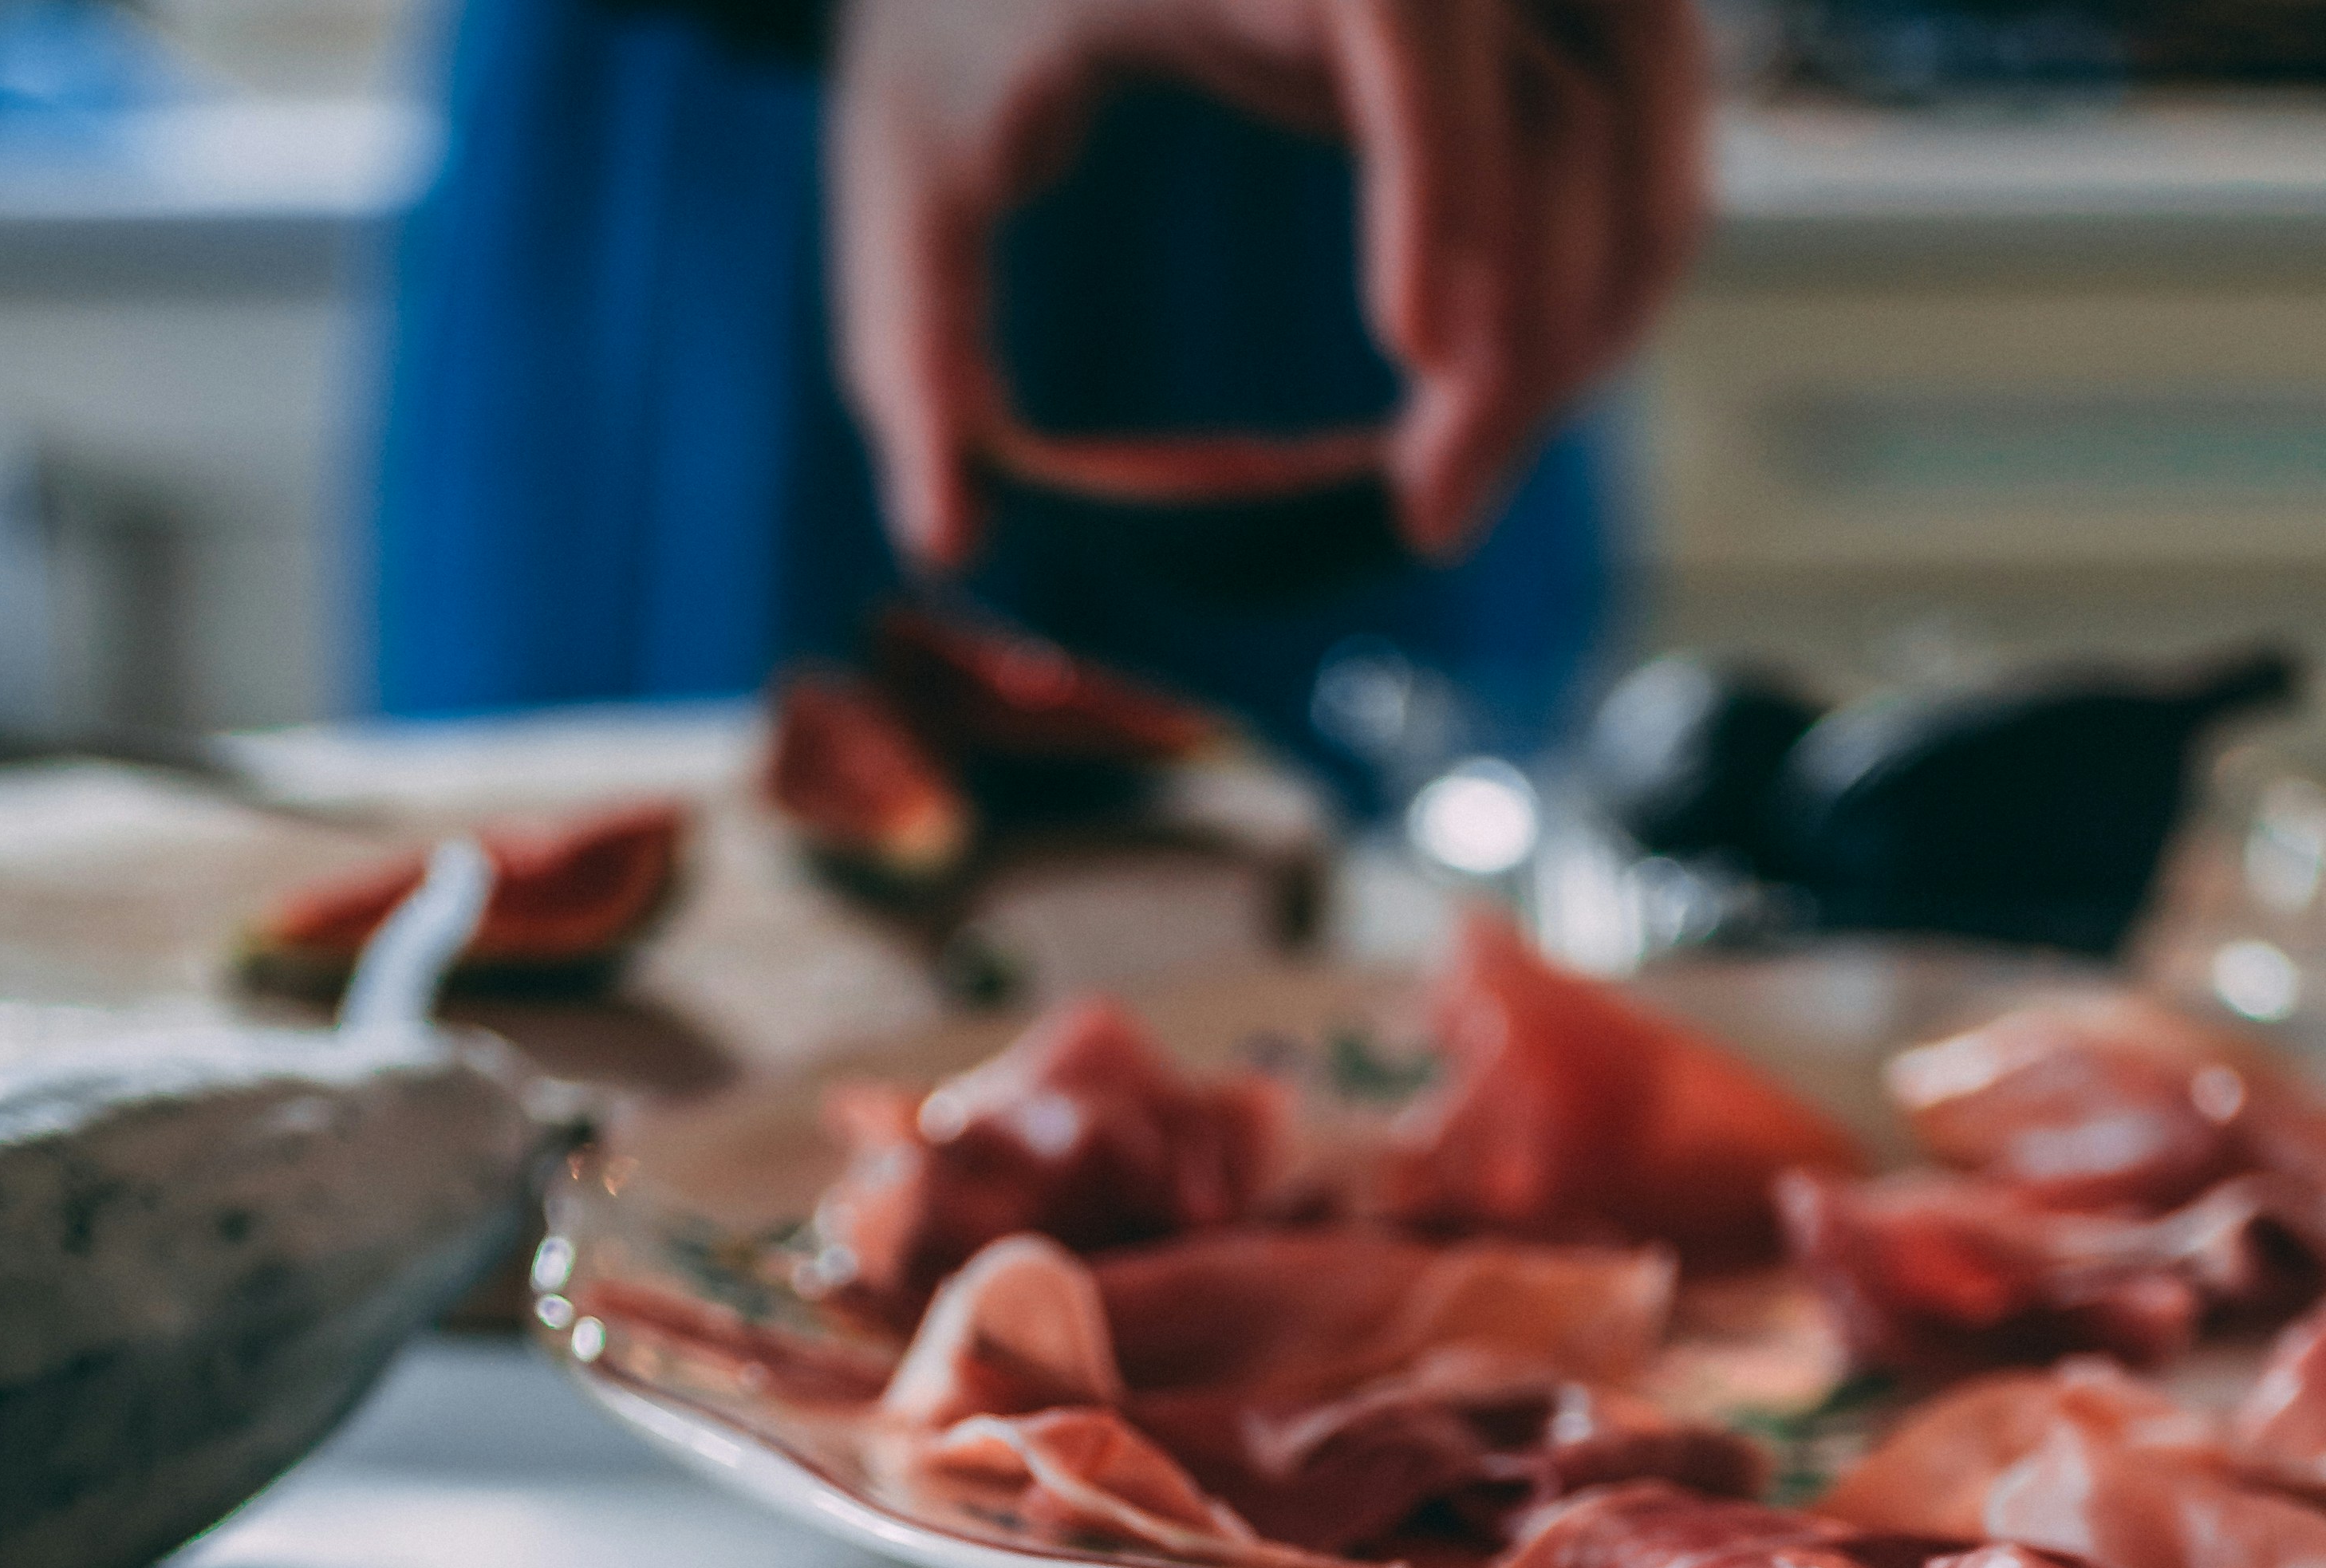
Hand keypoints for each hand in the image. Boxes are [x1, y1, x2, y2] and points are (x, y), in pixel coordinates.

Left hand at [828, 0, 1706, 571]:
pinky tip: (1524, 393)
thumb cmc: (958, 5)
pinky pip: (1640, 111)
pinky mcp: (1522, 0)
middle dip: (1531, 323)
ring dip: (1590, 310)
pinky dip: (1613, 258)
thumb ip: (916, 340)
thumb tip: (942, 533)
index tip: (1422, 354)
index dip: (1438, 171)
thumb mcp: (907, 156)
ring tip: (1464, 475)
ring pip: (1636, 104)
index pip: (1403, 1)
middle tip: (1431, 514)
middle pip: (1559, 88)